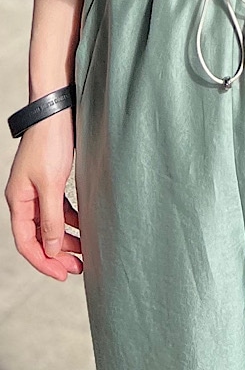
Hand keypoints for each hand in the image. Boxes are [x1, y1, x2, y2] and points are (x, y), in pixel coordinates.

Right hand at [5, 109, 82, 279]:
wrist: (56, 112)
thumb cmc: (50, 143)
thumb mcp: (51, 183)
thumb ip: (52, 218)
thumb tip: (52, 249)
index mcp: (18, 201)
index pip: (26, 242)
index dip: (43, 262)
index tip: (62, 275)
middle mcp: (24, 198)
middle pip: (38, 236)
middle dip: (57, 254)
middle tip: (78, 268)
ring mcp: (37, 190)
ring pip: (49, 223)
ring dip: (65, 239)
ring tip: (84, 252)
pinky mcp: (50, 180)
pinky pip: (58, 209)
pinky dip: (69, 220)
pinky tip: (83, 226)